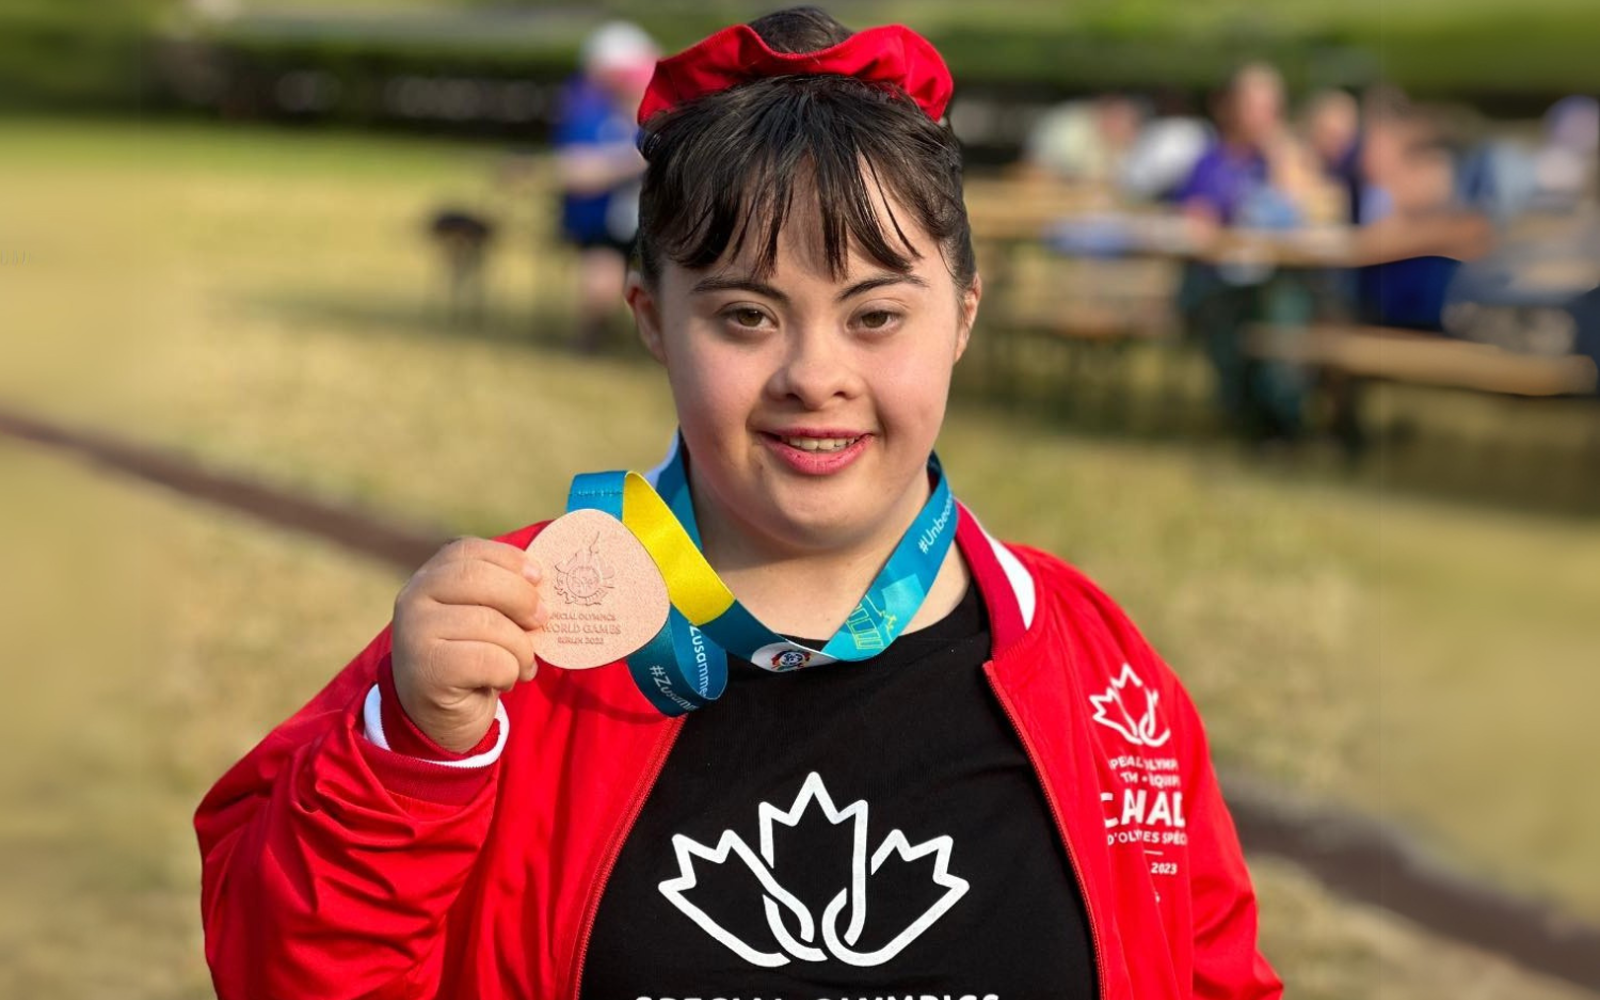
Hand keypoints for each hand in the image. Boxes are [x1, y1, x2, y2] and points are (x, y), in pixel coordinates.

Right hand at [390, 538, 547, 752]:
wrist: (440, 717)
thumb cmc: (472, 658)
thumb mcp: (485, 617)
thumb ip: (503, 595)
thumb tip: (545, 585)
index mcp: (429, 578)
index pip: (467, 550)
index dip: (508, 559)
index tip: (538, 577)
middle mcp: (413, 599)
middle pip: (477, 579)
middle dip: (521, 598)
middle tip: (542, 620)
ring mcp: (414, 633)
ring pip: (489, 624)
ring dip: (521, 649)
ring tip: (521, 664)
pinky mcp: (428, 670)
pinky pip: (489, 660)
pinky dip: (509, 673)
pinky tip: (500, 681)